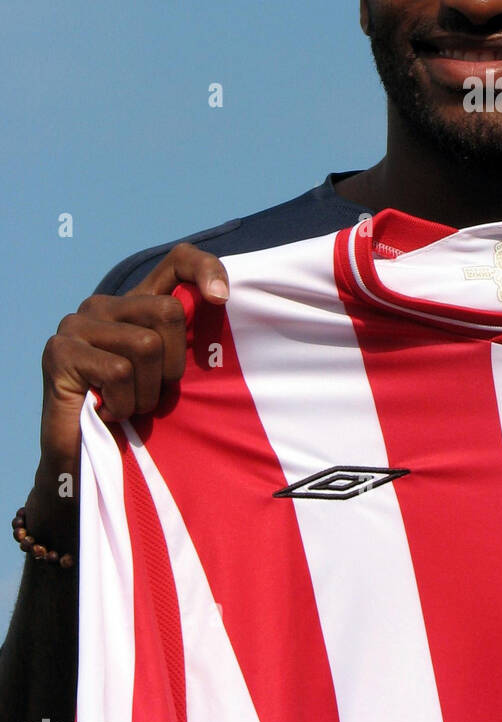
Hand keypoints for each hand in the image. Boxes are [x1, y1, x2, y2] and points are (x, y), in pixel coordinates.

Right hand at [35, 245, 228, 519]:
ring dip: (147, 391)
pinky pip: (119, 372)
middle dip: (174, 363)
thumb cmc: (136, 413)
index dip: (206, 270)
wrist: (87, 461)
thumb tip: (220, 300)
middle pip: (169, 310)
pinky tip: (110, 413)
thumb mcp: (170, 371)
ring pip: (146, 345)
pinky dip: (124, 404)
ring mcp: (76, 325)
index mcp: (135, 302)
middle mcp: (103, 304)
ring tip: (130, 405)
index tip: (222, 300)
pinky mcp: (59, 352)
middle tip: (155, 392)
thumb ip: (188, 336)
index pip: (179, 260)